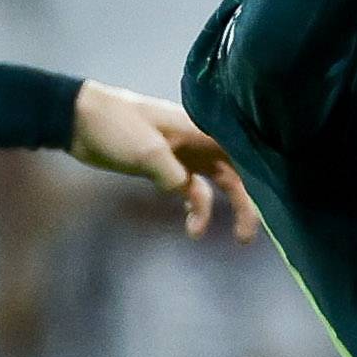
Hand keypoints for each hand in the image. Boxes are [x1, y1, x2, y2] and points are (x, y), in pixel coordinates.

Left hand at [72, 82, 253, 239]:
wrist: (79, 120)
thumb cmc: (116, 126)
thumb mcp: (147, 150)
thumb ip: (173, 174)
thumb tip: (187, 194)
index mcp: (202, 128)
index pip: (243, 151)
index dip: (262, 173)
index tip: (278, 199)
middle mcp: (200, 140)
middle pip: (236, 172)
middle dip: (247, 202)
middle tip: (250, 234)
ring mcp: (185, 154)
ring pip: (216, 185)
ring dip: (220, 210)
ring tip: (226, 237)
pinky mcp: (167, 167)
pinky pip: (191, 191)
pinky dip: (195, 208)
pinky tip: (191, 226)